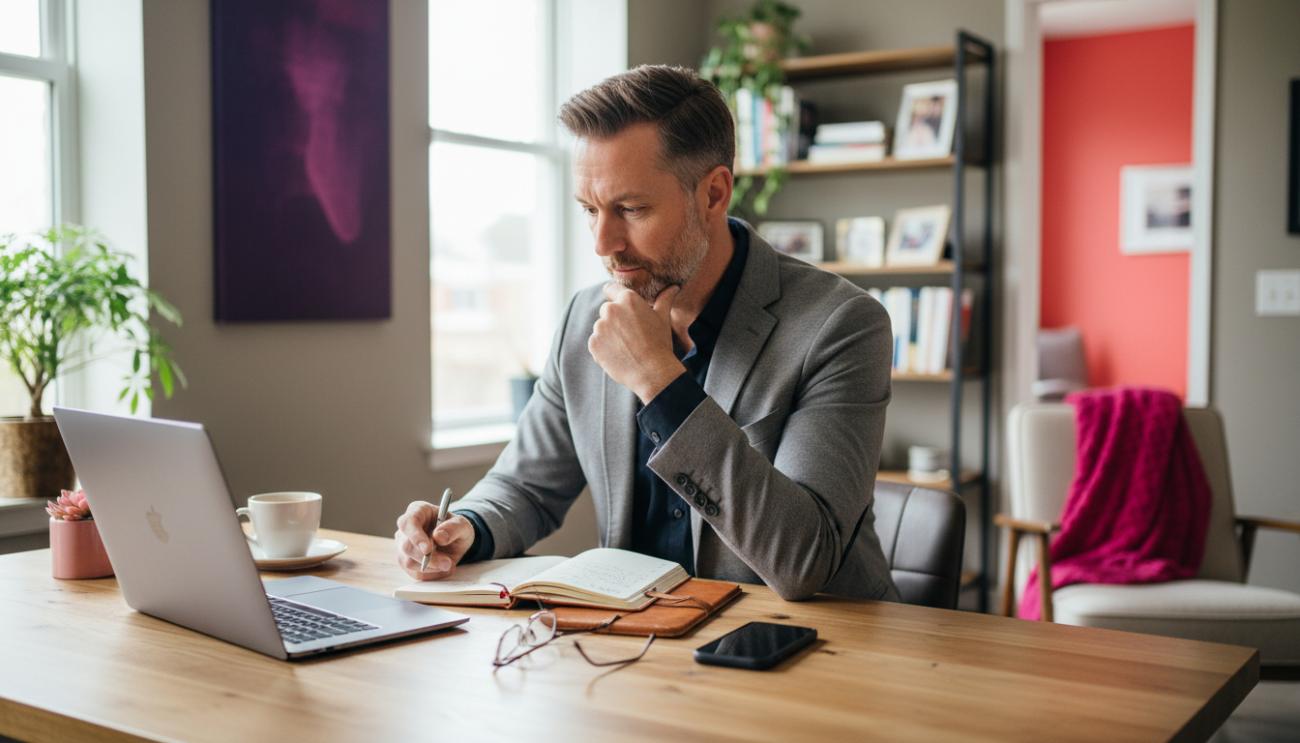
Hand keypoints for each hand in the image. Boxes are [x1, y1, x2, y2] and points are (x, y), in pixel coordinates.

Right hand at [394, 500, 474, 580]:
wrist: (454, 541)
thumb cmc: (455, 528)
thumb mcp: (462, 525)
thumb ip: (453, 528)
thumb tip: (439, 537)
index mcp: (418, 511)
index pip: (407, 522)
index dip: (415, 537)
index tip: (428, 550)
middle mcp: (406, 529)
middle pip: (407, 547)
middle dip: (428, 558)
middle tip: (448, 563)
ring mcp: (402, 546)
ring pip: (408, 562)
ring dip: (431, 568)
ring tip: (449, 564)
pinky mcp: (406, 562)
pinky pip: (415, 573)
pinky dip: (432, 574)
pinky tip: (443, 568)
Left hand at [589, 283, 686, 402]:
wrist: (652, 372)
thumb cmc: (660, 343)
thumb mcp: (663, 318)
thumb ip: (665, 299)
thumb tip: (673, 287)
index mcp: (627, 299)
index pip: (611, 288)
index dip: (615, 296)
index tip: (621, 307)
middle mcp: (610, 309)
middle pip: (607, 309)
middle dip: (615, 318)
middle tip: (631, 333)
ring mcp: (599, 327)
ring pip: (601, 326)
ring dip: (609, 333)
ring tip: (627, 346)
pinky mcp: (593, 343)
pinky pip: (596, 342)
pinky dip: (604, 347)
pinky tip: (619, 354)